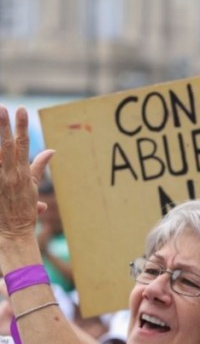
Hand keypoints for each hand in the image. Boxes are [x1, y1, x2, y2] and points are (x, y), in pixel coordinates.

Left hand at [0, 106, 53, 241]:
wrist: (12, 234)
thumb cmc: (24, 212)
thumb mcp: (34, 188)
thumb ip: (39, 167)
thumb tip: (51, 151)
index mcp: (24, 173)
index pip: (24, 145)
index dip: (22, 127)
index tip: (21, 110)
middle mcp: (11, 175)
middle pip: (7, 146)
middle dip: (5, 126)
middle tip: (2, 108)